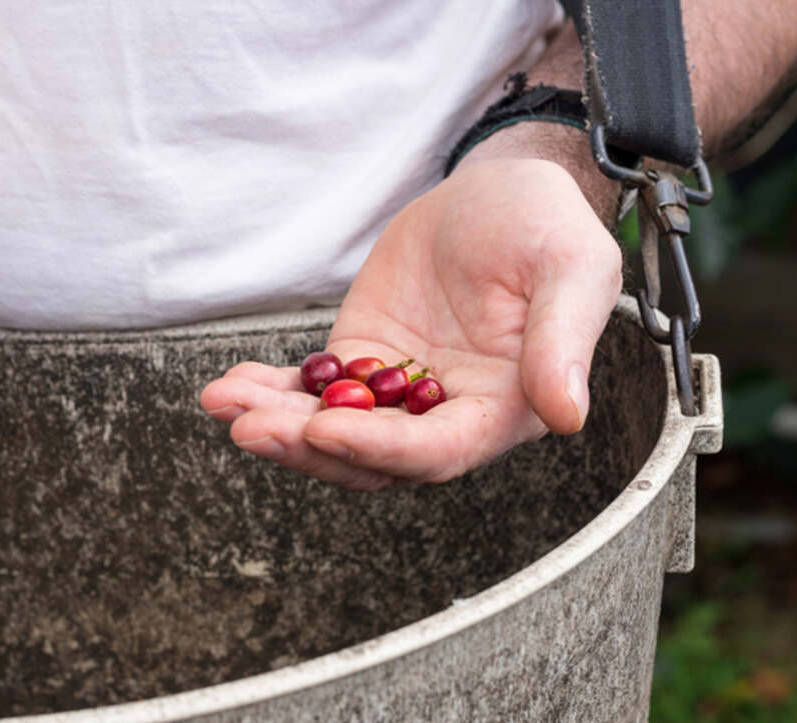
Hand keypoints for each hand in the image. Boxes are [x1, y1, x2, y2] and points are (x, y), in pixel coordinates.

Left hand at [200, 157, 621, 489]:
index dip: (379, 448)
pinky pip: (309, 390)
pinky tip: (226, 387)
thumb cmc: (547, 227)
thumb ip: (563, 342)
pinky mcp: (359, 360)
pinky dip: (268, 391)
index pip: (436, 452)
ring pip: (329, 430)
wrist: (500, 190)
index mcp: (501, 410)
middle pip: (369, 457)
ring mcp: (395, 393)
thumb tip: (565, 415)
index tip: (323, 429)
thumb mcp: (573, 270)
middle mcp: (444, 415)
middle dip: (306, 446)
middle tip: (249, 427)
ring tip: (223, 401)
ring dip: (275, 423)